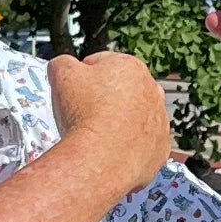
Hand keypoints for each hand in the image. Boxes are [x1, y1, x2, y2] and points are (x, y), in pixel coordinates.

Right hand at [48, 47, 172, 195]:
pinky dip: (128, 147)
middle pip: (122, 91)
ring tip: (96, 134)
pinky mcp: (159, 148)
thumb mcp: (61, 74)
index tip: (74, 90)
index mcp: (130, 67)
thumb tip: (64, 65)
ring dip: (119, 123)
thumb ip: (63, 63)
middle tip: (83, 114)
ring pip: (134, 118)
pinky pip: (142, 145)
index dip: (83, 77)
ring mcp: (159, 121)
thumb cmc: (84, 115)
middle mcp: (151, 91)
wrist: (100, 158)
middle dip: (104, 100)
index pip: (102, 64)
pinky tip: (110, 151)